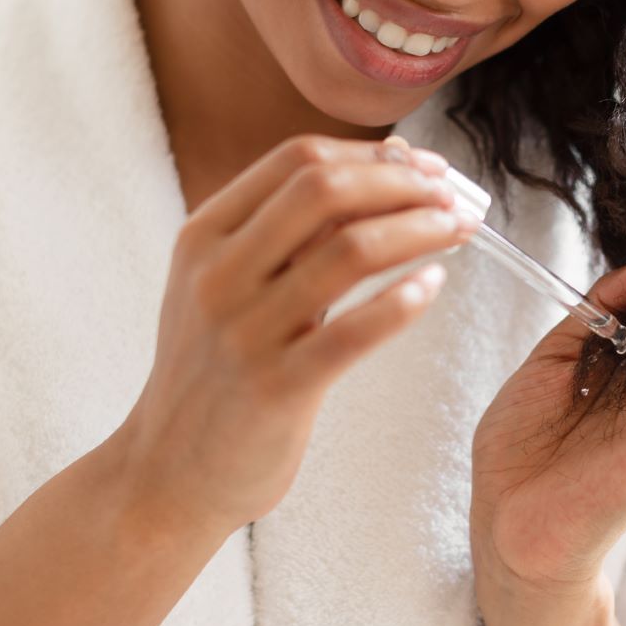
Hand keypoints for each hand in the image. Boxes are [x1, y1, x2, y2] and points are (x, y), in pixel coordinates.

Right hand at [118, 133, 480, 539]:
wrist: (166, 471)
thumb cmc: (214, 371)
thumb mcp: (226, 285)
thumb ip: (289, 234)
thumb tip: (382, 174)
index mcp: (204, 236)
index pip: (297, 160)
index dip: (372, 153)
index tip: (422, 165)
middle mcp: (219, 274)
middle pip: (325, 190)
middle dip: (402, 183)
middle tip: (453, 196)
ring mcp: (245, 331)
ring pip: (350, 252)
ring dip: (419, 231)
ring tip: (459, 231)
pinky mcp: (276, 388)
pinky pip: (354, 332)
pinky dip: (404, 300)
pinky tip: (433, 285)